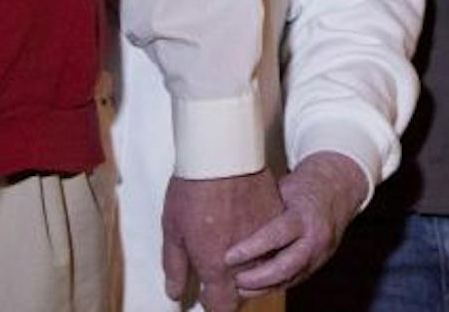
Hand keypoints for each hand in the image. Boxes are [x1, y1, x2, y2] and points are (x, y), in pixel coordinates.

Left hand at [163, 170, 283, 311]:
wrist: (221, 153)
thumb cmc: (193, 188)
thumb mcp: (172, 230)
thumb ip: (175, 267)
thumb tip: (175, 293)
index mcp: (216, 267)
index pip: (222, 306)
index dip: (214, 305)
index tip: (208, 296)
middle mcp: (245, 260)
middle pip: (244, 291)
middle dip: (232, 288)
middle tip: (219, 269)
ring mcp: (264, 239)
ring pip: (262, 266)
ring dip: (250, 265)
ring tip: (233, 246)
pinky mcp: (276, 217)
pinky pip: (273, 239)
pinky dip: (262, 240)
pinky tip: (247, 224)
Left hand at [225, 151, 367, 294]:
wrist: (338, 191)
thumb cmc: (304, 187)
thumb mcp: (284, 188)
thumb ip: (263, 207)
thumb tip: (228, 217)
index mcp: (305, 215)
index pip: (276, 235)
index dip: (251, 249)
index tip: (228, 257)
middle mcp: (315, 238)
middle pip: (286, 266)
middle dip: (257, 278)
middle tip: (233, 279)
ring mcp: (319, 255)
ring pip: (289, 278)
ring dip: (262, 288)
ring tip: (238, 288)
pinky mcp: (316, 265)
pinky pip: (293, 280)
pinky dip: (272, 286)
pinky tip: (253, 288)